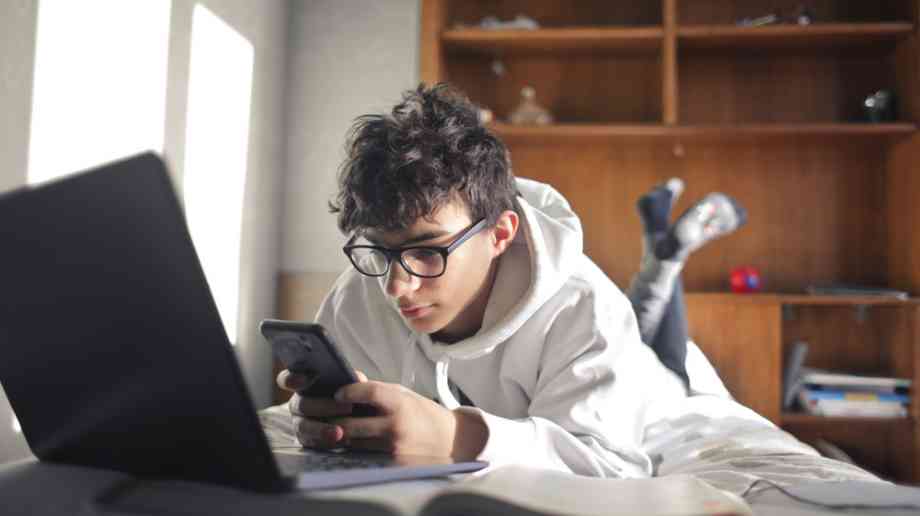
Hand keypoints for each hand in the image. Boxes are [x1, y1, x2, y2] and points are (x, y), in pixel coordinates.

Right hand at [276, 368, 359, 448]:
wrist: (358, 420)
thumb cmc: (351, 396)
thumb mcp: (354, 385)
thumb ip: (352, 379)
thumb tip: (356, 378)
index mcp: (304, 384)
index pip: (288, 379)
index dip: (292, 379)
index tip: (304, 379)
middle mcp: (298, 403)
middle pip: (301, 405)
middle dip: (323, 406)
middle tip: (347, 408)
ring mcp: (300, 423)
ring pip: (304, 426)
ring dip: (321, 429)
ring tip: (340, 432)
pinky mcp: (307, 440)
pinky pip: (311, 442)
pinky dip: (325, 442)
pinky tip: (341, 441)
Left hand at [330, 380, 487, 460]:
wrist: (451, 442)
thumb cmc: (424, 414)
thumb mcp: (404, 395)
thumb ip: (376, 389)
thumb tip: (351, 377)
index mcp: (400, 403)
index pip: (367, 392)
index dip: (348, 392)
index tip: (339, 394)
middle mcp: (395, 426)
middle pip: (349, 424)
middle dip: (335, 420)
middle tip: (328, 415)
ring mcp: (392, 448)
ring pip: (352, 443)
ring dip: (343, 435)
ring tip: (340, 427)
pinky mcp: (391, 465)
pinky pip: (363, 455)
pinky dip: (357, 448)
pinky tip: (356, 441)